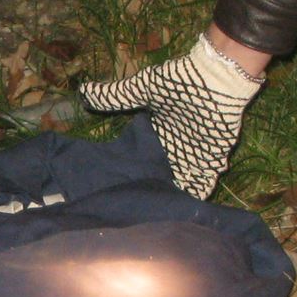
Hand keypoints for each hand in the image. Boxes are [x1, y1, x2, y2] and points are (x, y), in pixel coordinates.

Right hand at [79, 33, 261, 198]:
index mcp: (158, 131)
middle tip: (134, 206)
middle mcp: (175, 146)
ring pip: (179, 182)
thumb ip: (113, 96)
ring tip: (154, 215)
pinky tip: (180, 210)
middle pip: (160, 173)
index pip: (142, 156)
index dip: (133, 169)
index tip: (117, 184)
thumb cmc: (179, 83)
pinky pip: (203, 184)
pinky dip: (194, 195)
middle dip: (151, 187)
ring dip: (171, 195)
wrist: (215, 81)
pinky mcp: (212, 160)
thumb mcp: (140, 89)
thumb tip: (82, 92)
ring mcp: (194, 154)